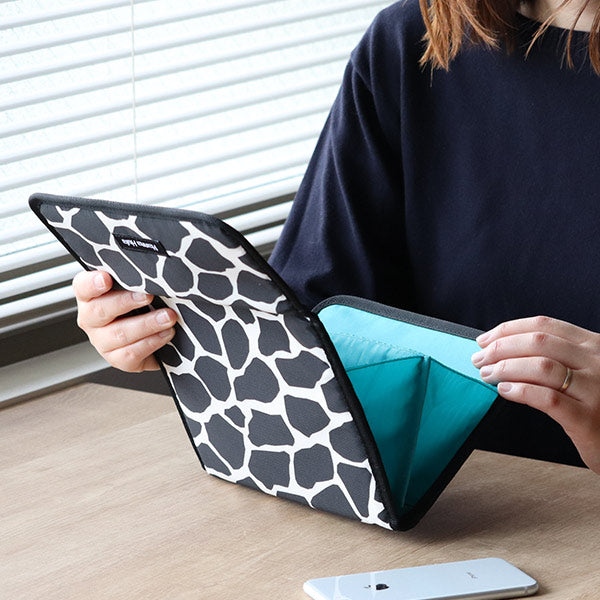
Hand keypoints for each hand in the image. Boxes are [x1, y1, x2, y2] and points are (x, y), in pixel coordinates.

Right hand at [73, 270, 176, 371]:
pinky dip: (152, 342)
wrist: (156, 338)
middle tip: (148, 296)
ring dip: (147, 324)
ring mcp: (102, 341)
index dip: (92, 283)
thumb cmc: (144, 307)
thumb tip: (150, 273)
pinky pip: (131, 353)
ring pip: (120, 333)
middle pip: (100, 310)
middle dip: (126, 302)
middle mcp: (91, 319)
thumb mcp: (138, 289)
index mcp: (91, 297)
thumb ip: (136, 280)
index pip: (83, 286)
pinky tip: (166, 333)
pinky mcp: (117, 359)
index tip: (106, 279)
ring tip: (168, 317)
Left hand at [472, 316, 599, 474]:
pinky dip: (521, 391)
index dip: (508, 330)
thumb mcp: (584, 371)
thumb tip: (503, 349)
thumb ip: (556, 357)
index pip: (544, 326)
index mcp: (594, 345)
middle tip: (479, 359)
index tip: (484, 340)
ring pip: (541, 367)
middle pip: (538, 343)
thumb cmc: (598, 404)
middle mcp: (597, 362)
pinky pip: (548, 398)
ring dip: (505, 367)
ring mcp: (596, 390)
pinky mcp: (589, 419)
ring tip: (487, 374)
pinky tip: (505, 390)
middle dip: (500, 348)